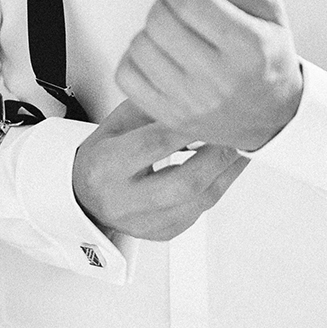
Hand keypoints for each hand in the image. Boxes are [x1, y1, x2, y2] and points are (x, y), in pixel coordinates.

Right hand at [72, 99, 247, 241]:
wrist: (85, 196)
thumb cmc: (102, 157)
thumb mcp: (116, 123)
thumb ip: (153, 109)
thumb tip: (193, 93)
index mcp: (107, 167)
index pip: (155, 144)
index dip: (189, 127)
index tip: (214, 110)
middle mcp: (122, 201)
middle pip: (183, 183)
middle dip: (218, 156)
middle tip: (238, 134)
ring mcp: (142, 223)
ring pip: (196, 203)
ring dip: (225, 174)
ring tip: (241, 150)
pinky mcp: (161, 234)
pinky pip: (198, 214)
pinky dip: (216, 188)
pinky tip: (226, 170)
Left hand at [114, 0, 303, 152]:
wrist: (272, 116)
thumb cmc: (268, 61)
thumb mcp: (269, 13)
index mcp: (248, 46)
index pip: (189, 1)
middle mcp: (220, 78)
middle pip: (160, 21)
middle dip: (162, 4)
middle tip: (176, 8)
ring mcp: (192, 101)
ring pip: (140, 45)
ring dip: (150, 32)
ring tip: (171, 34)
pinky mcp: (170, 116)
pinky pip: (127, 75)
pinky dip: (135, 59)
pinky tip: (158, 56)